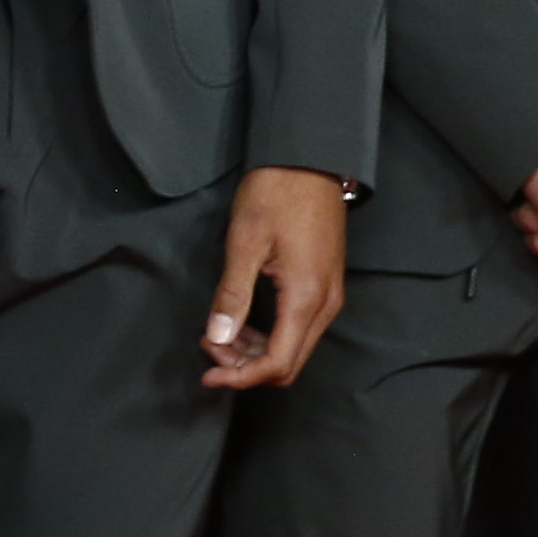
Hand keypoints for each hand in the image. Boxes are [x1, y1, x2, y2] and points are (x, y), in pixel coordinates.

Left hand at [202, 165, 351, 390]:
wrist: (309, 159)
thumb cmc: (275, 193)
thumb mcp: (245, 241)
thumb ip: (232, 294)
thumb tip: (218, 338)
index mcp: (306, 297)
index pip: (277, 363)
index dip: (241, 377)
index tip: (207, 374)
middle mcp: (326, 305)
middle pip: (289, 363)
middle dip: (246, 368)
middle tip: (209, 349)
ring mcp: (330, 296)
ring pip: (295, 349)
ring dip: (256, 353)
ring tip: (218, 334)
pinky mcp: (326, 286)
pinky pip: (300, 329)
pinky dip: (270, 336)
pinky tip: (242, 322)